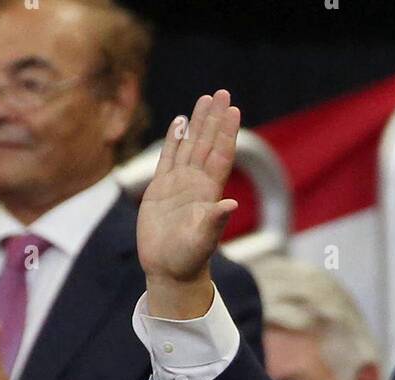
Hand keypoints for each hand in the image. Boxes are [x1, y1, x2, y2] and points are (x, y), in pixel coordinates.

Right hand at [137, 89, 240, 316]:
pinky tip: (180, 123)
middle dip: (215, 118)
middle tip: (222, 92)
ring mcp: (179, 185)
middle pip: (208, 143)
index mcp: (209, 193)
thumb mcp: (203, 241)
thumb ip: (215, 221)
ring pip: (190, 146)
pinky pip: (169, 157)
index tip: (233, 110)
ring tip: (205, 98)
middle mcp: (196, 184)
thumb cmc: (188, 260)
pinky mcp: (161, 190)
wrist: (169, 271)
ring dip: (198, 123)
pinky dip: (175, 139)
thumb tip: (230, 203)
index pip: (221, 155)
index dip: (227, 132)